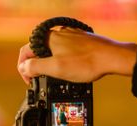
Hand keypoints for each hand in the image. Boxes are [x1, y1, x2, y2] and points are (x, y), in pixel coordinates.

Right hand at [17, 27, 136, 83]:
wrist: (112, 58)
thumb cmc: (87, 63)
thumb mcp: (56, 68)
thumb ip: (36, 67)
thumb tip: (24, 67)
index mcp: (48, 38)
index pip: (26, 51)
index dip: (24, 68)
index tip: (30, 80)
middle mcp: (59, 34)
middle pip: (40, 51)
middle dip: (40, 66)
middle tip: (44, 80)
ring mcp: (72, 37)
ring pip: (55, 51)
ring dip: (54, 64)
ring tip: (61, 77)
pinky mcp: (83, 41)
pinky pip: (69, 52)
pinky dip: (67, 61)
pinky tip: (75, 70)